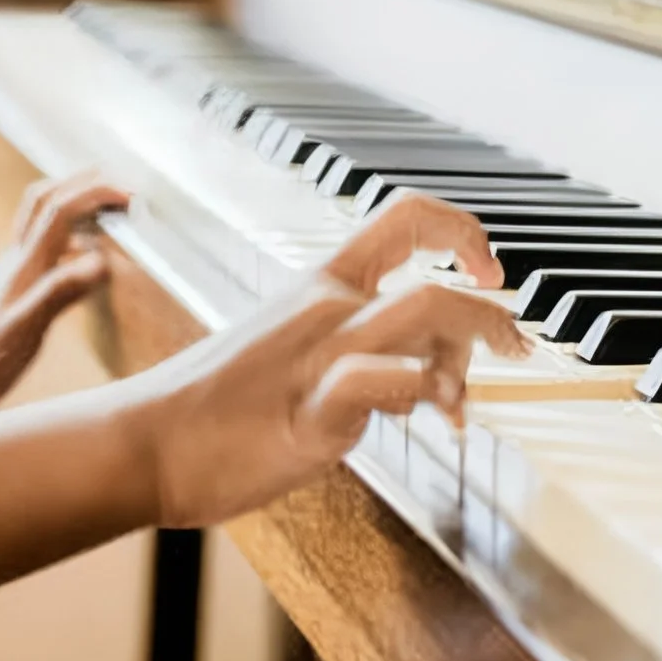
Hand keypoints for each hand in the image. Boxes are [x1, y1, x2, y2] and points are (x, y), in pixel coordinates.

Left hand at [0, 173, 124, 428]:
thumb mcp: (28, 328)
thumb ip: (61, 292)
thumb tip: (102, 260)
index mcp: (26, 263)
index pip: (60, 210)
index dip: (94, 193)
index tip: (130, 195)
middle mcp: (18, 257)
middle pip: (45, 197)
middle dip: (82, 180)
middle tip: (119, 180)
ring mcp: (16, 267)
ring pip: (40, 214)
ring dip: (71, 195)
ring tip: (104, 199)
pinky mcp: (17, 281)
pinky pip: (42, 240)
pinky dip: (67, 230)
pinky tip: (84, 247)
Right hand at [125, 193, 526, 526]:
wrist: (145, 443)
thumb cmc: (213, 407)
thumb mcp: (289, 355)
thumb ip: (359, 354)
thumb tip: (425, 378)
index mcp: (318, 285)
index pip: (405, 217)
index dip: (462, 231)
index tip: (488, 270)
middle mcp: (323, 309)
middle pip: (433, 278)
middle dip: (492, 312)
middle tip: (516, 346)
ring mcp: (317, 358)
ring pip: (422, 314)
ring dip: (471, 349)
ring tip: (466, 402)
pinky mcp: (309, 414)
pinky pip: (379, 379)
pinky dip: (421, 392)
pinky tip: (430, 420)